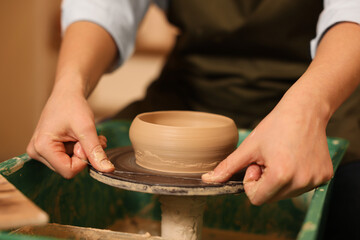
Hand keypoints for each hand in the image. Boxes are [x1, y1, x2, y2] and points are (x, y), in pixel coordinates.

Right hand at [27, 89, 113, 178]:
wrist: (67, 93)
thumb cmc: (73, 105)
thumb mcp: (87, 128)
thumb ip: (95, 151)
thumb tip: (107, 170)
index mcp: (41, 148)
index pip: (69, 171)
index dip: (83, 159)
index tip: (84, 142)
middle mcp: (36, 152)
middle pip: (68, 168)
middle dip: (83, 154)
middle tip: (87, 137)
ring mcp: (40, 152)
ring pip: (70, 164)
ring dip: (83, 152)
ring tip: (85, 135)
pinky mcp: (47, 150)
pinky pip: (67, 159)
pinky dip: (79, 150)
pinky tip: (81, 138)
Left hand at [202, 97, 332, 204]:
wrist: (305, 110)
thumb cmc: (275, 126)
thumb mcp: (249, 147)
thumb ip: (228, 167)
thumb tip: (208, 180)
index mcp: (281, 176)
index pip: (256, 199)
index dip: (251, 183)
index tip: (255, 165)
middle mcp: (301, 182)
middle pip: (271, 198)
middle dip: (264, 181)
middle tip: (268, 159)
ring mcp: (315, 180)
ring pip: (286, 193)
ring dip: (279, 179)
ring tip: (282, 156)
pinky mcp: (325, 176)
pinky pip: (302, 186)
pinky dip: (294, 176)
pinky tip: (295, 157)